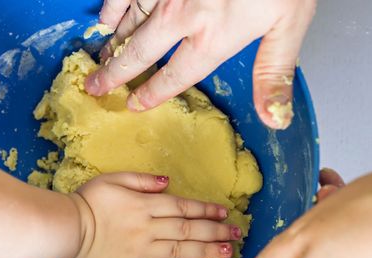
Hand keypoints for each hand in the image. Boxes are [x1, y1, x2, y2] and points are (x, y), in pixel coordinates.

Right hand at [64, 172, 241, 257]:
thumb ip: (142, 179)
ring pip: (179, 252)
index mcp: (145, 206)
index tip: (225, 212)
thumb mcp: (113, 179)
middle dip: (215, 231)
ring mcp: (141, 252)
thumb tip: (168, 182)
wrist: (65, 229)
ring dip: (205, 252)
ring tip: (227, 253)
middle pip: (188, 229)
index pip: (183, 207)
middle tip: (237, 234)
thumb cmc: (88, 201)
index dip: (206, 209)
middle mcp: (149, 229)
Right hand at [85, 0, 315, 128]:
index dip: (153, 93)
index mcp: (213, 37)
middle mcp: (182, 17)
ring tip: (99, 61)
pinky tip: (106, 18)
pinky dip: (112, 6)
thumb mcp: (290, 23)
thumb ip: (273, 72)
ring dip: (112, 45)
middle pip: (139, 54)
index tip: (134, 105)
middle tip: (94, 88)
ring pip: (129, 23)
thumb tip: (274, 119)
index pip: (175, 76)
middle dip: (115, 75)